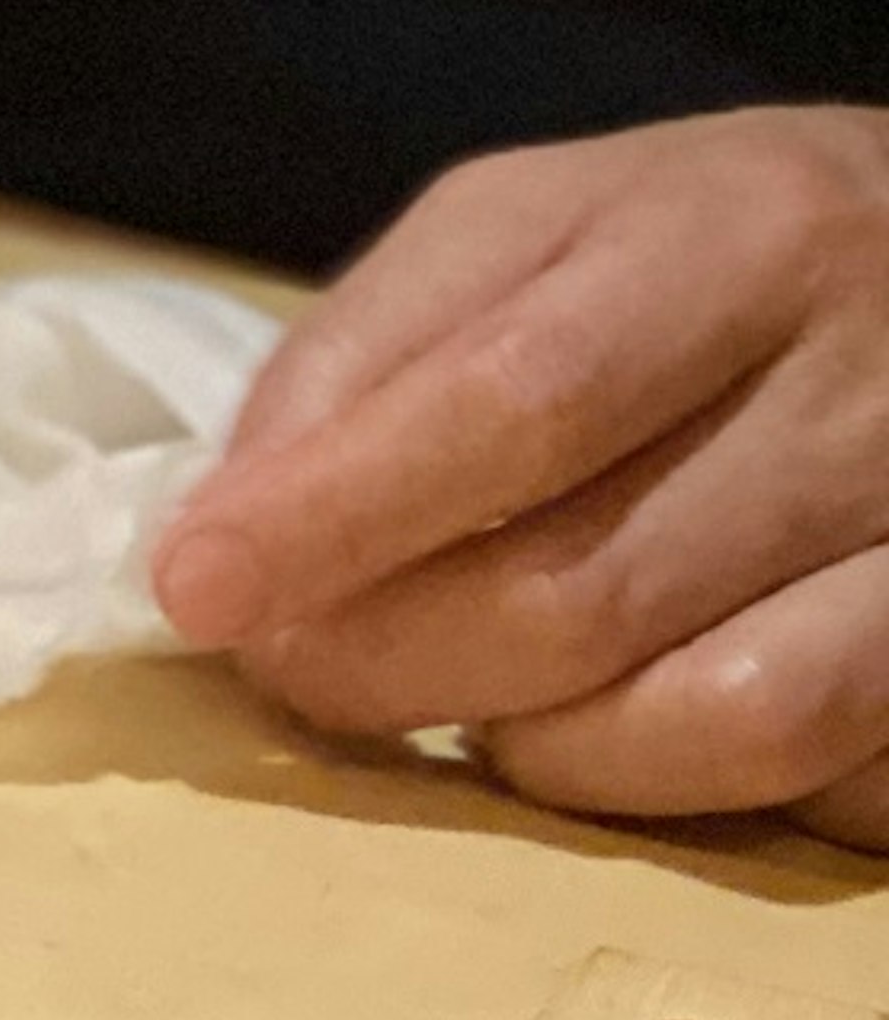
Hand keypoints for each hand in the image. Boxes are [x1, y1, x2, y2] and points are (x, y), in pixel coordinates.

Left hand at [151, 109, 888, 843]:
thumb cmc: (713, 257)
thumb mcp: (544, 229)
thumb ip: (379, 348)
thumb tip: (236, 511)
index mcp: (740, 235)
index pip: (517, 398)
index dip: (338, 510)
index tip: (199, 587)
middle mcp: (875, 383)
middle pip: (593, 584)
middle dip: (397, 658)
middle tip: (301, 671)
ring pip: (724, 716)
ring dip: (544, 747)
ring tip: (470, 702)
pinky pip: (824, 784)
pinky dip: (688, 790)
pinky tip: (623, 730)